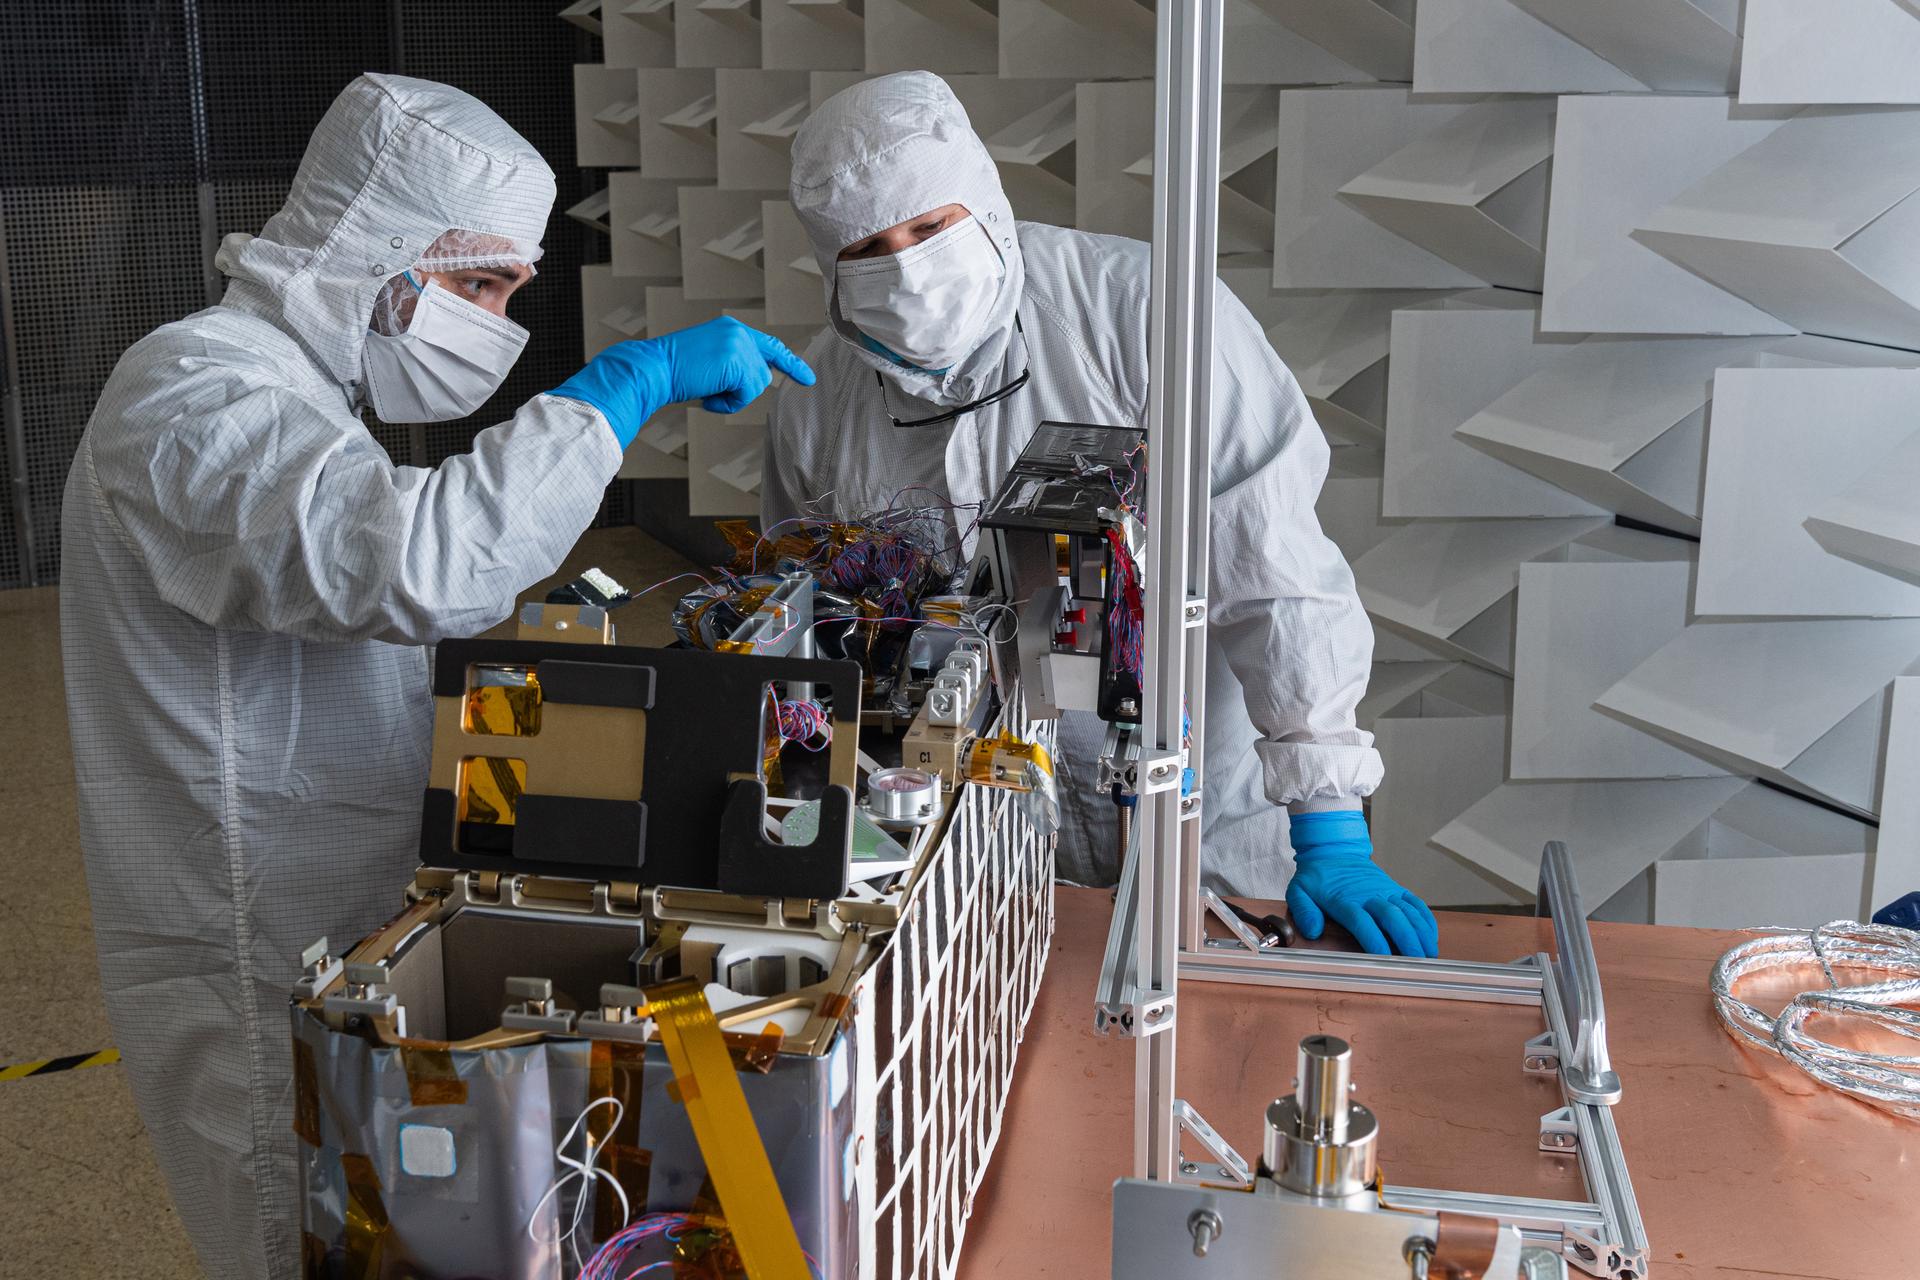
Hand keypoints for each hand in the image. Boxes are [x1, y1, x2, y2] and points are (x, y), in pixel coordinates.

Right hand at [549, 317, 814, 446]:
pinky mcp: (737, 361)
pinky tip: (707, 395)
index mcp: (731, 329)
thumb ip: (733, 364)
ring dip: (733, 397)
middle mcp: (738, 332)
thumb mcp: (708, 362)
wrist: (653, 370)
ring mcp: (739, 344)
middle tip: (711, 390)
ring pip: (756, 385)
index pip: (769, 346)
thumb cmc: (673, 373)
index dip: (790, 363)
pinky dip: (728, 403)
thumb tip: (759, 379)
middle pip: (762, 374)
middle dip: (741, 391)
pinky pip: (747, 394)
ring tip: (707, 390)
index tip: (807, 378)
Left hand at [1285, 809, 1438, 957]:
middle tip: (1416, 961)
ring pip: (1408, 911)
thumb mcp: (1298, 890)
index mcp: (1344, 899)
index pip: (1363, 922)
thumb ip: (1303, 910)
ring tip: (1428, 953)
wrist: (1334, 851)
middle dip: (1406, 939)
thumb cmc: (1317, 877)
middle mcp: (1369, 895)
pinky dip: (1425, 919)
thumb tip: (1313, 931)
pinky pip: (1415, 903)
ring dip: (1420, 932)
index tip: (1385, 956)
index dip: (1374, 939)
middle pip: (1392, 917)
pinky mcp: (1396, 889)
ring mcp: (1385, 891)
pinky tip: (1430, 936)